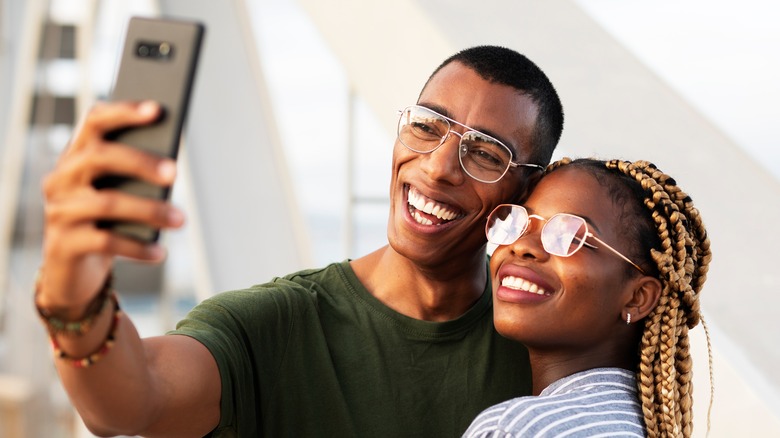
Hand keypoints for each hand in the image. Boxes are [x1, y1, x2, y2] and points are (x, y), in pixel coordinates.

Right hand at [38, 100, 184, 313]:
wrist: (72, 268)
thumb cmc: (106, 221)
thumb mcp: (118, 194)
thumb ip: (135, 176)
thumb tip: (170, 168)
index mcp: (76, 156)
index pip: (94, 122)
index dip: (124, 112)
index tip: (157, 109)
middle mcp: (62, 178)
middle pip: (100, 157)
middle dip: (140, 162)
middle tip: (175, 173)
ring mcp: (59, 211)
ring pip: (106, 203)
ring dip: (149, 210)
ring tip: (180, 220)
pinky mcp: (63, 244)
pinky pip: (105, 242)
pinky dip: (138, 247)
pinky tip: (161, 252)